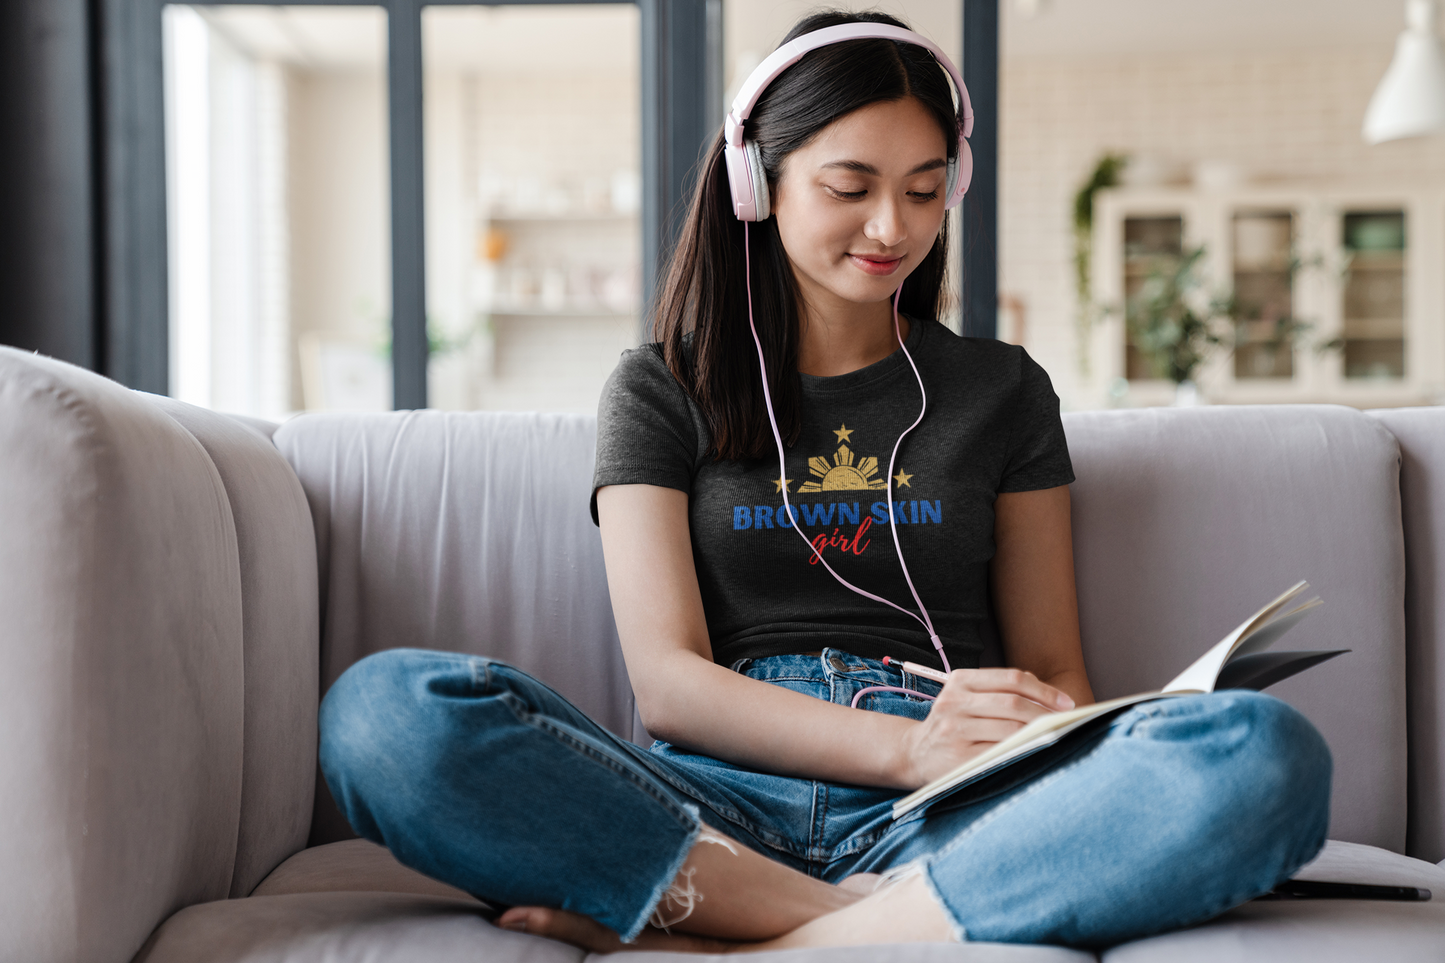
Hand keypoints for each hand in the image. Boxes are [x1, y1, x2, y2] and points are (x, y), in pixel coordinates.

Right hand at [897, 668, 1074, 787]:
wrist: (914, 753)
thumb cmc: (952, 724)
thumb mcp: (966, 698)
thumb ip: (1000, 692)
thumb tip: (1050, 698)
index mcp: (960, 680)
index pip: (1012, 679)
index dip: (1044, 690)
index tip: (1066, 704)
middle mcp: (954, 701)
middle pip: (1013, 703)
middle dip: (1046, 714)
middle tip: (1067, 724)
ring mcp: (954, 729)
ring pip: (1010, 729)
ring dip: (1039, 734)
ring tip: (1056, 738)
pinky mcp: (957, 756)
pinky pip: (1000, 752)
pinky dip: (1022, 752)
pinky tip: (1034, 753)